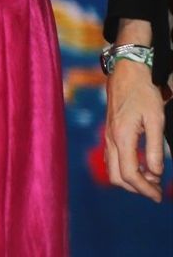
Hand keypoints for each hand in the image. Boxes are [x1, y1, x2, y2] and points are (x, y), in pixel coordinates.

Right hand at [104, 21, 165, 200]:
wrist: (127, 70)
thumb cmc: (144, 92)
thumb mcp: (156, 119)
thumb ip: (155, 148)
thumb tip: (156, 173)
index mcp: (122, 137)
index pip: (130, 174)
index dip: (145, 189)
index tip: (159, 196)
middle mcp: (110, 138)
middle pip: (116, 176)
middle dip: (136, 188)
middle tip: (157, 191)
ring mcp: (107, 135)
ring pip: (112, 168)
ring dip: (131, 179)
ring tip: (152, 179)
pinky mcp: (109, 130)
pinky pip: (112, 157)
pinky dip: (125, 167)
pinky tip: (141, 164)